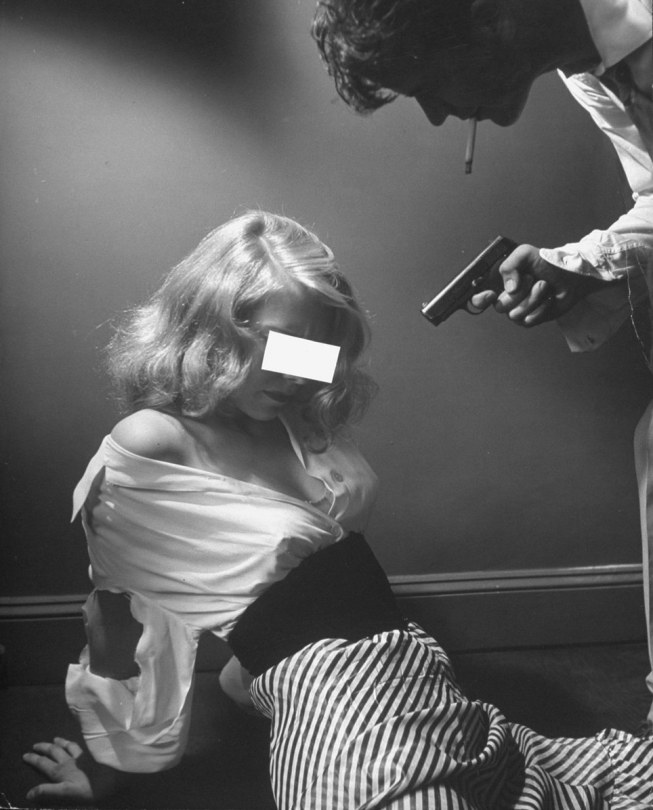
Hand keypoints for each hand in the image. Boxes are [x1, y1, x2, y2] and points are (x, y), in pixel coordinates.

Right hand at [23, 737, 118, 804]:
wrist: (112, 780)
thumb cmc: (88, 789)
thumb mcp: (65, 793)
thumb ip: (47, 792)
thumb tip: (29, 793)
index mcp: (61, 771)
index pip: (43, 763)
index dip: (33, 759)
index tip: (25, 755)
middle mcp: (69, 761)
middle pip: (54, 751)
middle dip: (44, 748)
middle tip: (35, 745)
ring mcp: (81, 756)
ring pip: (67, 746)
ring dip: (59, 743)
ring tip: (55, 739)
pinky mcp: (92, 755)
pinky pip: (81, 746)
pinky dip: (75, 743)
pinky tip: (77, 743)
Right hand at [470, 244, 603, 326]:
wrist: (570, 275)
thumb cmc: (547, 262)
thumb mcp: (525, 254)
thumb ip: (509, 265)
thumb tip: (509, 288)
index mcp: (499, 284)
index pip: (478, 299)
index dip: (480, 299)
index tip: (491, 294)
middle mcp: (506, 298)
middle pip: (500, 306)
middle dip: (520, 293)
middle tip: (532, 279)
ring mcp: (518, 311)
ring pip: (516, 314)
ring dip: (533, 299)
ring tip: (544, 287)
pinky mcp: (531, 320)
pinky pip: (529, 321)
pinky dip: (542, 309)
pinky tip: (549, 299)